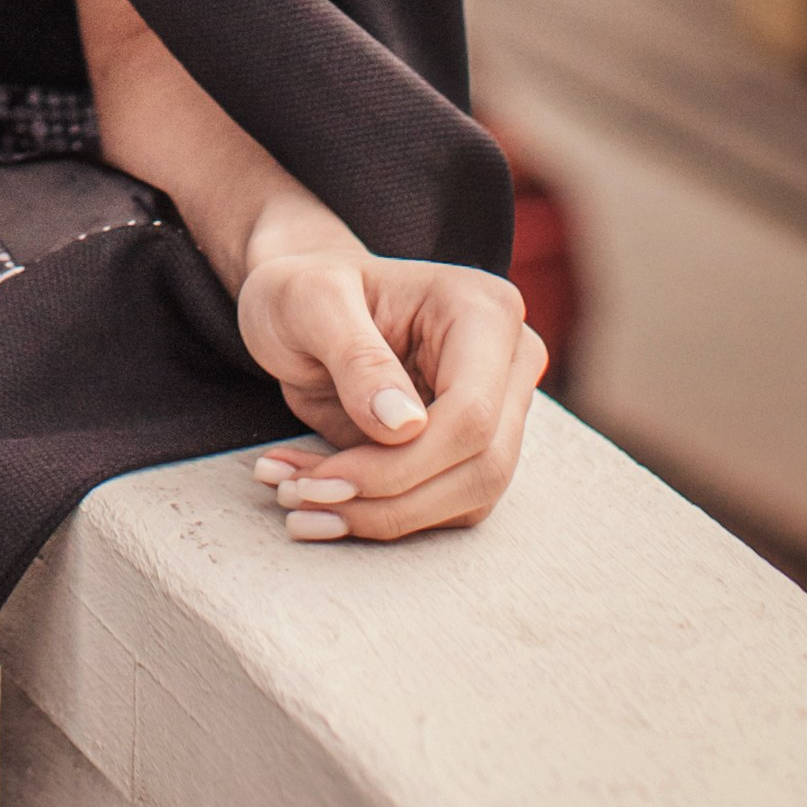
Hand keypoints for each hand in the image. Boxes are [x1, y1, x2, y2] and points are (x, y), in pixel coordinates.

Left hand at [235, 245, 545, 543]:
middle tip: (301, 499)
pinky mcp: (472, 450)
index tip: (326, 479)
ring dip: (381, 516)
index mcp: (482, 310)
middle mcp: (507, 362)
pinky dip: (381, 515)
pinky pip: (445, 507)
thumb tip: (406, 426)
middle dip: (390, 499)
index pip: (471, 413)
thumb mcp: (308, 303)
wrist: (301, 306)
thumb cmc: (304, 289)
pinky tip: (318, 500)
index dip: (404, 462)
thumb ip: (357, 356)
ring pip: (469, 499)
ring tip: (298, 499)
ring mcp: (498, 411)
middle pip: (482, 466)